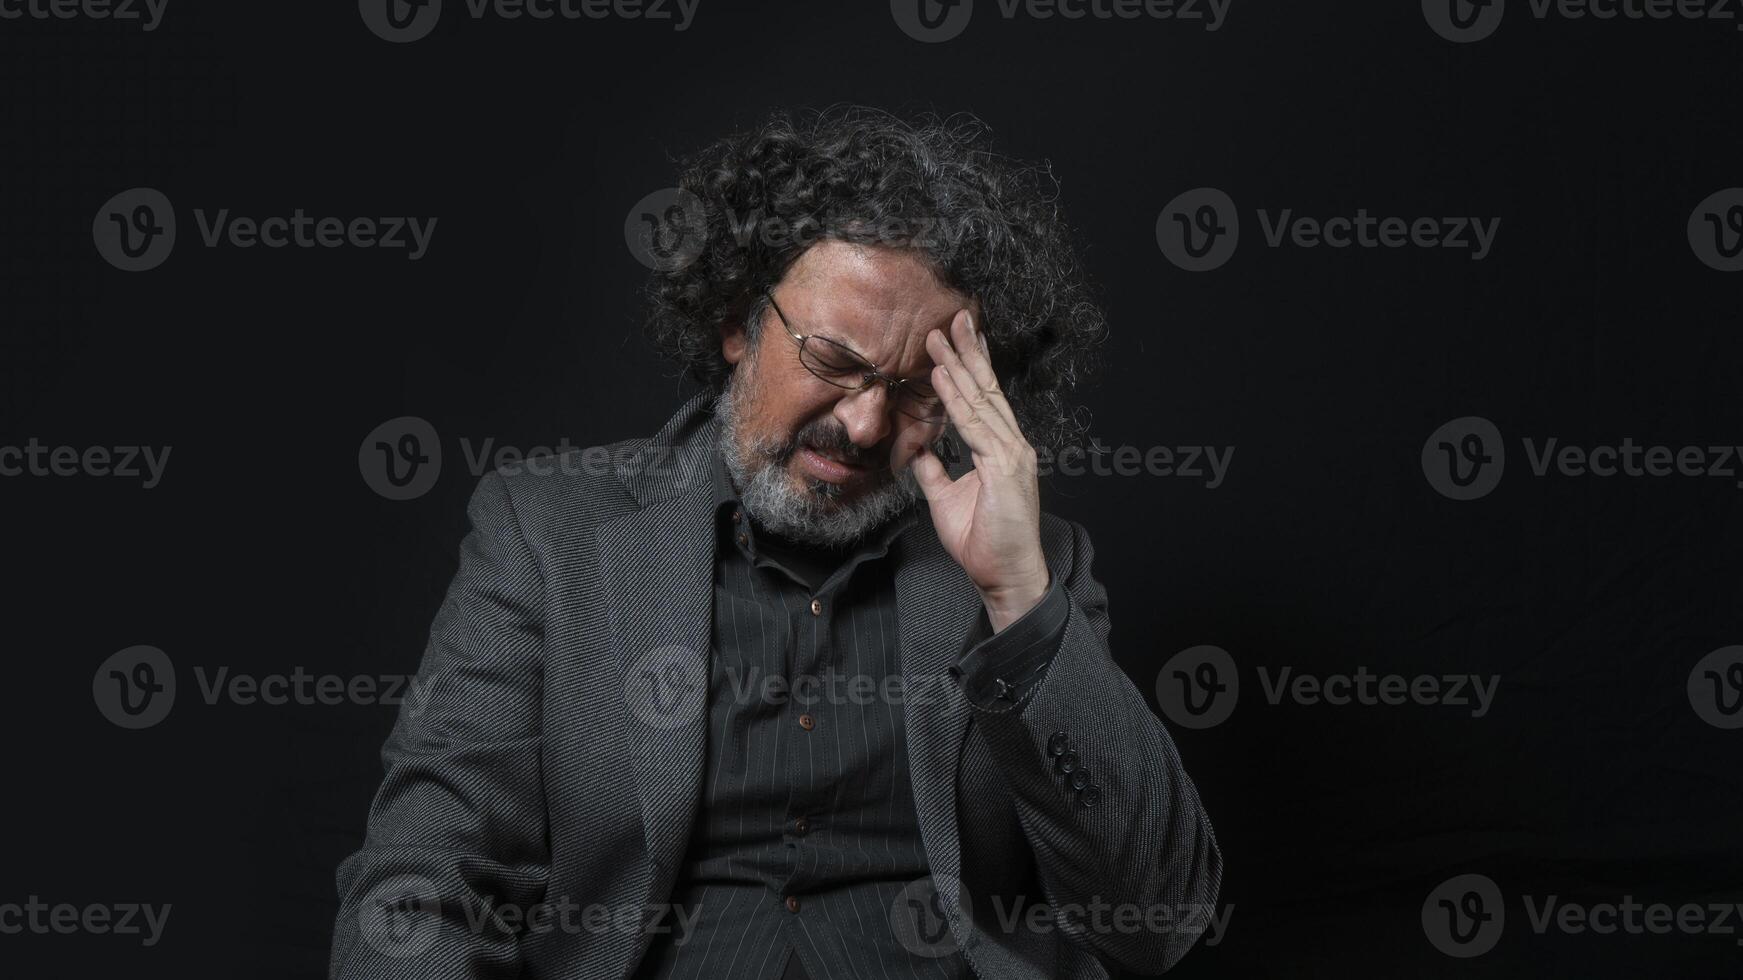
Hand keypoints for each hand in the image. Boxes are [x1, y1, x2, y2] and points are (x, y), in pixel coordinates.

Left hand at [912, 309, 1049, 632]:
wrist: (1005, 575)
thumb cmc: (983, 542)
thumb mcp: (947, 500)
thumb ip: (935, 472)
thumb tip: (917, 451)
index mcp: (1001, 450)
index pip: (984, 400)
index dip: (968, 368)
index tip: (955, 341)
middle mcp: (1012, 445)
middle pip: (987, 389)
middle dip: (969, 352)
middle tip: (956, 317)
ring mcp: (1012, 454)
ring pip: (980, 401)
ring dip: (958, 366)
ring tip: (940, 337)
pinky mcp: (1005, 468)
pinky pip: (974, 427)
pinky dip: (956, 400)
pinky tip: (942, 378)